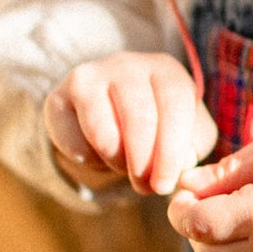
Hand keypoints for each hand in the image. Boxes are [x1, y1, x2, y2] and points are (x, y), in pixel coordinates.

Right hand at [45, 51, 205, 195]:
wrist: (107, 112)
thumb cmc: (156, 124)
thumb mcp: (185, 130)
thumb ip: (194, 145)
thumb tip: (183, 164)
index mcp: (166, 70)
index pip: (175, 108)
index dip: (171, 153)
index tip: (164, 185)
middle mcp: (128, 64)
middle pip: (140, 119)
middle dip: (143, 164)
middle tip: (144, 187)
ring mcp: (90, 76)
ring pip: (104, 133)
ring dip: (116, 162)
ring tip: (124, 167)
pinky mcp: (59, 97)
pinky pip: (74, 142)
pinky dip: (89, 161)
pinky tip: (98, 155)